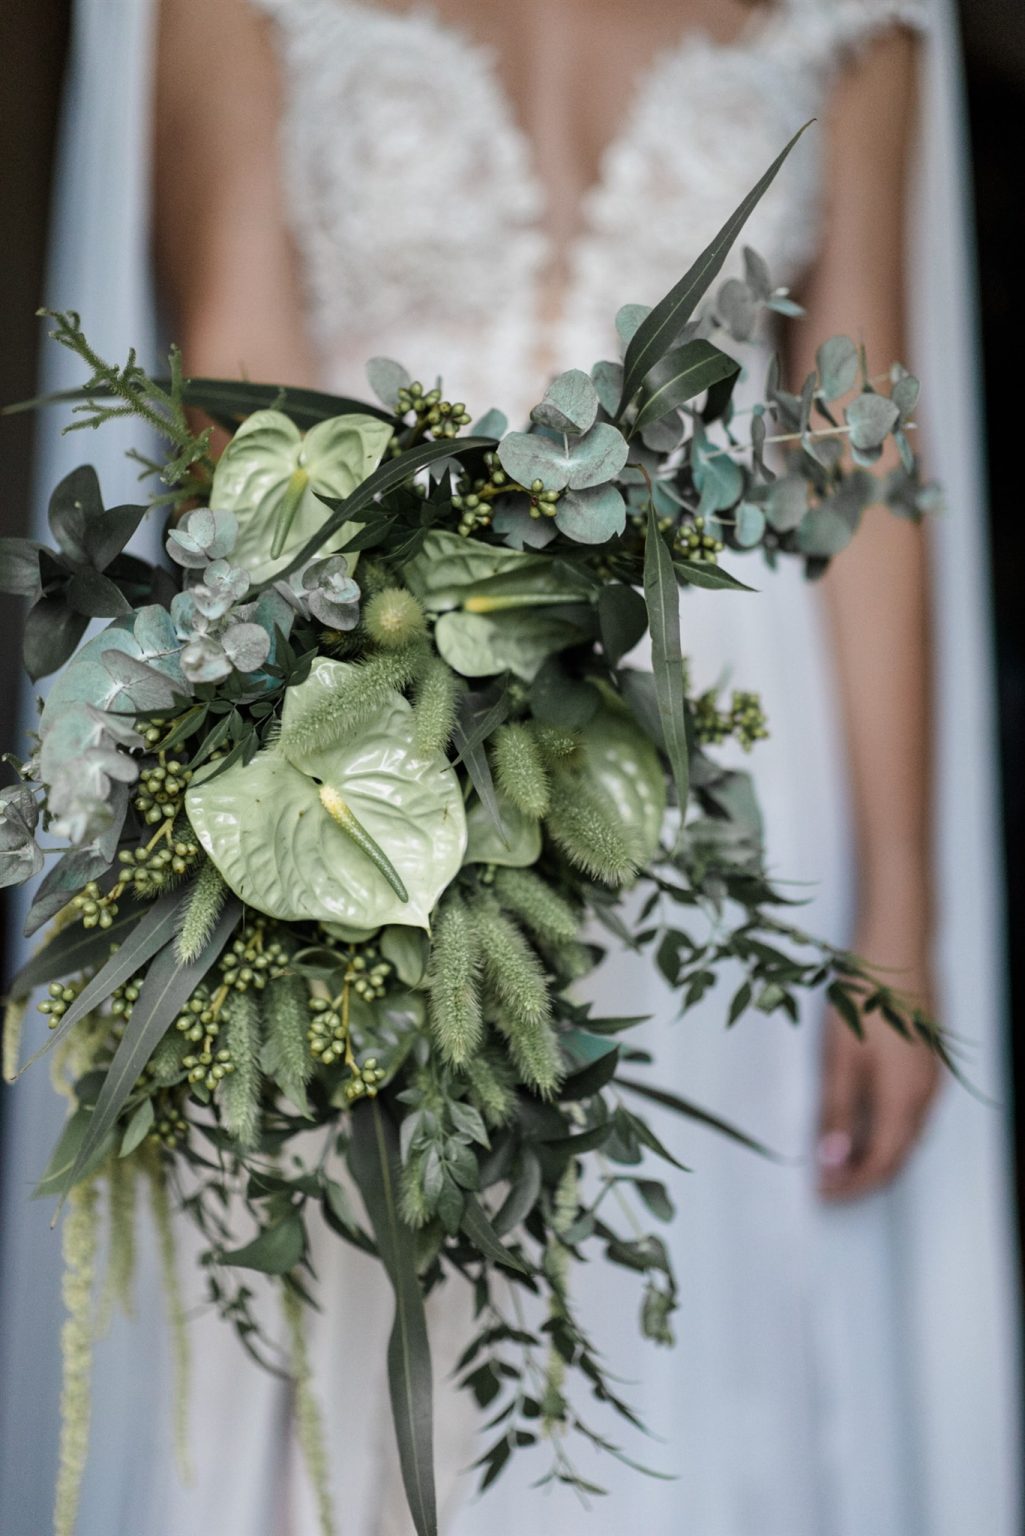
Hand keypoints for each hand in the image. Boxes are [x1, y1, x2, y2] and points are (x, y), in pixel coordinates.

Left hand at [816, 923, 940, 1200]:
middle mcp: (925, 1097)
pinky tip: (860, 1122)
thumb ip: (836, 1114)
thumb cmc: (864, 1001)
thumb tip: (832, 1164)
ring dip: (874, 1154)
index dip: (851, 1186)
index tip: (821, 1195)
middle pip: (897, 1155)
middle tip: (826, 1184)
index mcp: (904, 1101)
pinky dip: (884, 1130)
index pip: (881, 1165)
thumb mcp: (840, 1061)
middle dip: (862, 1176)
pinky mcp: (926, 1063)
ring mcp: (930, 1080)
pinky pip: (908, 1113)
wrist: (896, 949)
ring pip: (905, 1135)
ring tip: (837, 1158)